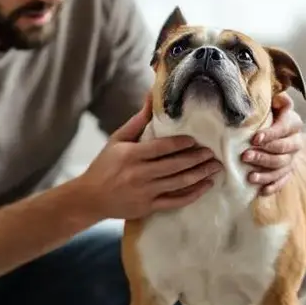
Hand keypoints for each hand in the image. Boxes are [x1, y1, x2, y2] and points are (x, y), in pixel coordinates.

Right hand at [79, 95, 221, 219]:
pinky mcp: (148, 207)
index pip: (161, 148)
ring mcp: (145, 192)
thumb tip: (151, 96)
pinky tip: (205, 186)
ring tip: (215, 168)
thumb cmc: (104, 165)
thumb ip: (138, 121)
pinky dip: (193, 194)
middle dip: (197, 159)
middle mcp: (139, 174)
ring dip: (200, 175)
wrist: (90, 198)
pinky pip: (176, 201)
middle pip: (174, 166)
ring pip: (179, 183)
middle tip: (212, 153)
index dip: (181, 144)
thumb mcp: (117, 139)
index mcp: (131, 155)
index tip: (195, 140)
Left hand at [241, 92, 302, 195]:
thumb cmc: (265, 115)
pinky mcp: (288, 172)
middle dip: (264, 154)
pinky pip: (284, 181)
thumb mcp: (268, 104)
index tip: (254, 138)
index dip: (271, 134)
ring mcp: (292, 158)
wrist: (275, 132)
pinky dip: (273, 186)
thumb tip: (269, 92)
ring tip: (249, 176)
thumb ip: (269, 98)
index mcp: (292, 122)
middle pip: (284, 150)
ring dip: (266, 172)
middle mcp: (296, 140)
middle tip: (245, 156)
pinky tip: (261, 191)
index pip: (285, 128)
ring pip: (283, 167)